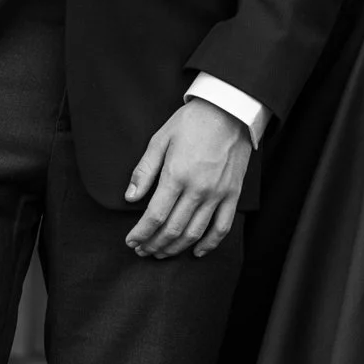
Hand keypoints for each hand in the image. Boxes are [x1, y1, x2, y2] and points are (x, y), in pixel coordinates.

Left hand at [125, 101, 251, 258]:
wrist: (229, 111)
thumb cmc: (192, 122)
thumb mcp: (160, 139)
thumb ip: (144, 171)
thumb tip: (130, 198)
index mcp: (176, 175)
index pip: (154, 216)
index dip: (141, 233)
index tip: (131, 241)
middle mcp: (198, 189)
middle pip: (172, 229)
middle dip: (154, 244)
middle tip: (142, 251)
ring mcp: (218, 194)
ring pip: (194, 233)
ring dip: (175, 248)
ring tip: (161, 253)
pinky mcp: (232, 194)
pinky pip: (222, 227)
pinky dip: (209, 244)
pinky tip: (195, 252)